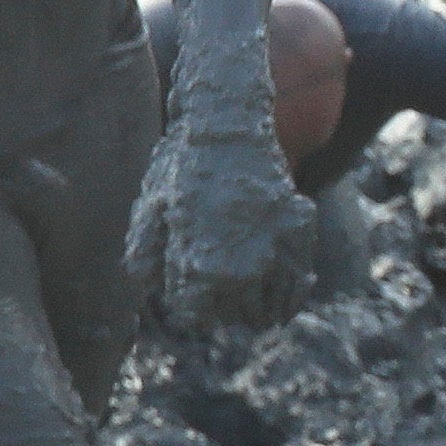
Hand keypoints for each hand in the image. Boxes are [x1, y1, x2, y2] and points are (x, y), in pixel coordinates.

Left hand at [153, 118, 299, 334]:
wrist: (228, 128)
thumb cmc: (181, 167)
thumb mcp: (150, 211)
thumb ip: (145, 254)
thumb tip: (146, 284)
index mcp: (204, 269)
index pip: (198, 317)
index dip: (191, 312)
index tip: (190, 304)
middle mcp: (246, 268)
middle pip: (236, 316)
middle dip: (225, 312)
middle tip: (218, 302)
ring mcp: (278, 250)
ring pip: (273, 305)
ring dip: (260, 312)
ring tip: (253, 316)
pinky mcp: (300, 232)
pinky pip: (300, 280)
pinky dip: (292, 294)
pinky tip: (282, 302)